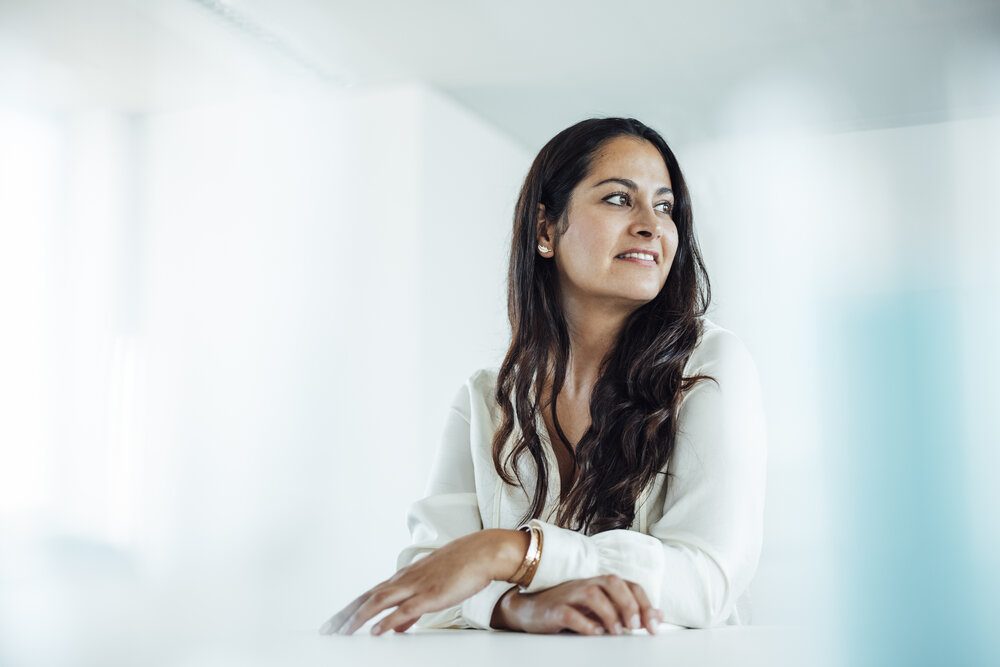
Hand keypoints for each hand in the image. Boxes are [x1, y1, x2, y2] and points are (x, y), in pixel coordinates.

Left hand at [320, 530, 520, 634]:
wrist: (483, 552)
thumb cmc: (461, 568)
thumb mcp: (430, 588)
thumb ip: (410, 609)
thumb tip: (395, 627)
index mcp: (403, 577)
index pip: (369, 594)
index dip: (350, 609)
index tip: (334, 622)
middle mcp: (404, 579)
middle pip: (367, 597)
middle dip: (345, 614)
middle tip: (327, 629)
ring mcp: (416, 585)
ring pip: (379, 601)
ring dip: (359, 617)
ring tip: (343, 632)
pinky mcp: (430, 594)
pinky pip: (405, 609)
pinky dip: (388, 621)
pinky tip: (377, 631)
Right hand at [493, 575, 661, 635]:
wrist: (530, 610)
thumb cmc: (569, 608)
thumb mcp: (602, 608)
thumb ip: (629, 610)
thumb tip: (659, 615)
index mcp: (601, 583)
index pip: (629, 585)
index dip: (645, 603)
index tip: (653, 626)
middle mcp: (587, 584)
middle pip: (613, 582)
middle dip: (628, 604)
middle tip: (636, 626)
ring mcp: (570, 595)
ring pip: (593, 594)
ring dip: (609, 613)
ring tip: (616, 632)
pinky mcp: (555, 609)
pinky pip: (570, 613)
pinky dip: (585, 624)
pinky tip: (595, 633)